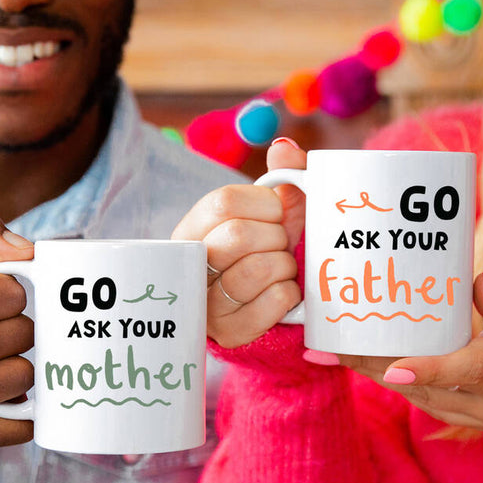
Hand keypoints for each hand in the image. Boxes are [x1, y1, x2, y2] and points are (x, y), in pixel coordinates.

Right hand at [172, 138, 305, 347]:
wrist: (273, 311)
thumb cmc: (270, 252)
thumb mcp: (275, 214)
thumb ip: (283, 177)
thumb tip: (283, 148)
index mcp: (192, 229)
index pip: (223, 202)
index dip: (264, 205)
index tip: (276, 215)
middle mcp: (190, 265)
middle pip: (238, 235)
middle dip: (276, 238)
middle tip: (280, 247)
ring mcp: (207, 303)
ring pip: (259, 269)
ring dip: (286, 267)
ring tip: (282, 271)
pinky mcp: (230, 333)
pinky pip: (276, 302)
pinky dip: (291, 295)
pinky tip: (284, 295)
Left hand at [338, 273, 482, 430]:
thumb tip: (480, 284)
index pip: (467, 368)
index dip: (429, 370)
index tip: (393, 370)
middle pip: (429, 386)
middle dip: (379, 368)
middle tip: (338, 349)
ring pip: (423, 399)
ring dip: (381, 378)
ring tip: (342, 356)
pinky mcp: (475, 421)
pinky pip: (429, 406)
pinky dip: (399, 387)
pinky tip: (370, 368)